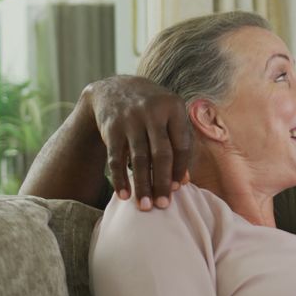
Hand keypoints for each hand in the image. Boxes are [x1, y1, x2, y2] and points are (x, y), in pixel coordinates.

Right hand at [83, 75, 190, 209]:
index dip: (180, 169)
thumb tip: (184, 181)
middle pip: (161, 154)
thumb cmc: (152, 110)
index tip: (178, 189)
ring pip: (139, 158)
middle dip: (162, 182)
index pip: (182, 144)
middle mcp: (152, 111)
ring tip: (145, 206)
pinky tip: (124, 195)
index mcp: (173, 107)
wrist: (114, 89)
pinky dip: (120, 178)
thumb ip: (180, 143)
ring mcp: (130, 119)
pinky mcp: (111, 127)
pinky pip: (116, 158)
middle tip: (163, 205)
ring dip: (142, 185)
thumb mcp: (169, 116)